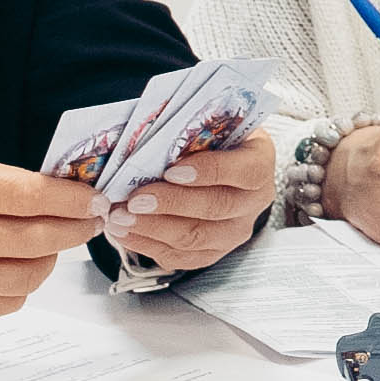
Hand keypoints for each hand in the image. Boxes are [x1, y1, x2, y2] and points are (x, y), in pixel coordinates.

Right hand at [0, 152, 101, 316]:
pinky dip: (24, 283)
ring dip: (51, 258)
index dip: (69, 200)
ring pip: (27, 275)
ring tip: (52, 242)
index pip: (25, 197)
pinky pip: (7, 302)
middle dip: (73, 229)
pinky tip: (19, 265)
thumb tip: (65, 196)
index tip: (93, 198)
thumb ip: (3, 182)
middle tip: (90, 221)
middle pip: (33, 239)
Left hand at [110, 114, 280, 270]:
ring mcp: (235, 231)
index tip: (171, 170)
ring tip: (121, 218)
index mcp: (258, 163)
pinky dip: (148, 245)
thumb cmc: (212, 140)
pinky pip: (182, 256)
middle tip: (135, 199)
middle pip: (215, 207)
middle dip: (170, 204)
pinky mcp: (213, 251)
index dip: (209, 172)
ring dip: (153, 229)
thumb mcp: (210, 124)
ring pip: (196, 237)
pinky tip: (126, 232)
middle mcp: (253, 202)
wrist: (221, 166)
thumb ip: (190, 128)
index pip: (244, 171)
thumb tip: (148, 134)